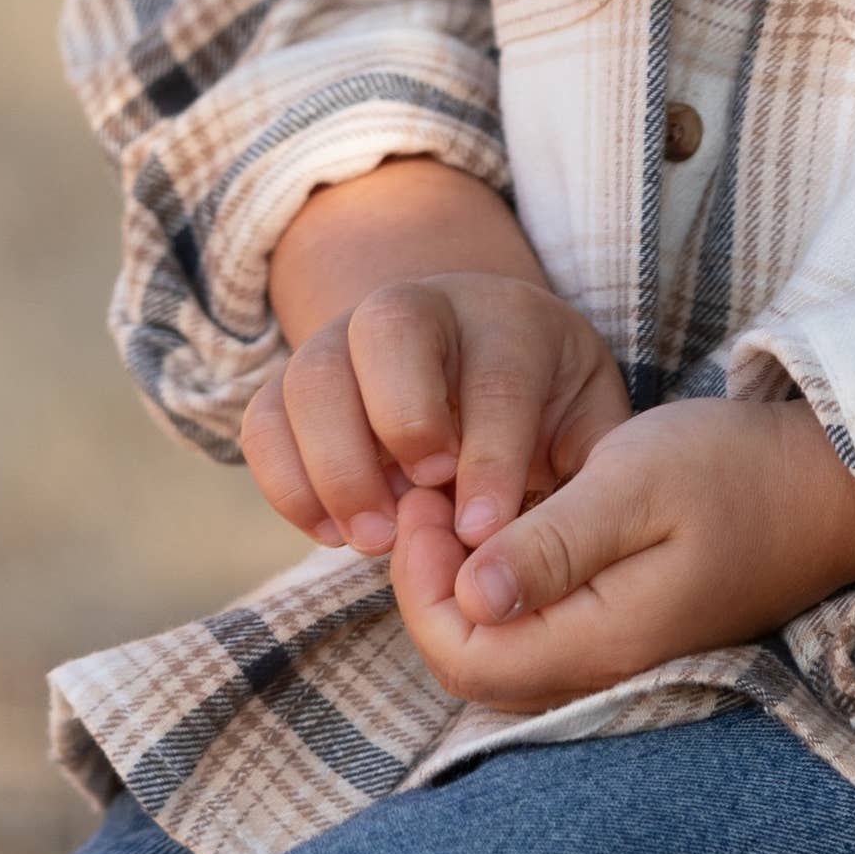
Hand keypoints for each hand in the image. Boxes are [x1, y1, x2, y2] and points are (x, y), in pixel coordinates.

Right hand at [244, 161, 627, 555]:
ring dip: (333, 465)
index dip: (488, 456)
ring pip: (312, 371)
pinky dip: (284, 481)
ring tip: (372, 542)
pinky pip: (263, 416)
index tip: (484, 530)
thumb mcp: (591, 428)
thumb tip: (563, 547)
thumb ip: (590, 474)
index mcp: (510, 318)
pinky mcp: (295, 379)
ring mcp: (346, 336)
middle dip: (400, 422)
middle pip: (388, 327)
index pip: (496, 375)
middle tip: (418, 512)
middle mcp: (421, 306)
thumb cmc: (549, 411)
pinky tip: (330, 533)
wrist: (484, 360)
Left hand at [386, 398, 854, 710]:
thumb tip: (468, 596)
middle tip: (436, 497)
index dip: (419, 588)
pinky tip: (512, 523)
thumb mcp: (635, 484)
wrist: (830, 484)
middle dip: (431, 586)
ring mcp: (621, 659)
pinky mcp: (631, 635)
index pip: (464, 658)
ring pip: (504, 652)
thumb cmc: (735, 470)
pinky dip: (504, 587)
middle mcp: (606, 670)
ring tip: (468, 503)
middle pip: (475, 665)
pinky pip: (540, 634)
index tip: (428, 501)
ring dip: (464, 585)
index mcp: (603, 640)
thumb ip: (551, 544)